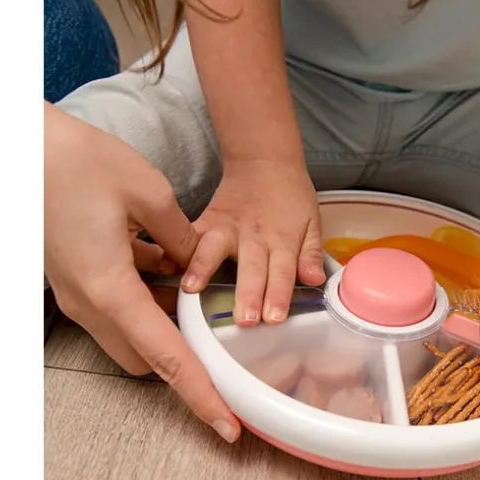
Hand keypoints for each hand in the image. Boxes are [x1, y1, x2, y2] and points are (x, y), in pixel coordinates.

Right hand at [44, 105, 239, 442]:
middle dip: (184, 360)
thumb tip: (197, 266)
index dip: (201, 394)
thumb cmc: (78, 161)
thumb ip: (183, 238)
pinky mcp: (73, 277)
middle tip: (224, 348)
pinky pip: (117, 302)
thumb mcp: (149, 193)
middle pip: (146, 356)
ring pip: (131, 330)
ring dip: (164, 321)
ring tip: (199, 296)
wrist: (18, 145)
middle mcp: (89, 303)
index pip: (167, 358)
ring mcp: (76, 293)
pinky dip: (145, 295)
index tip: (227, 426)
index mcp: (110, 290)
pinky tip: (167, 261)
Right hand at [180, 159, 324, 324]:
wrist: (264, 160)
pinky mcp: (207, 220)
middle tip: (245, 319)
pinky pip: (189, 235)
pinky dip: (176, 248)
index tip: (275, 317)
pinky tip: (164, 263)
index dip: (279, 295)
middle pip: (251, 269)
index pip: (282, 272)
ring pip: (214, 249)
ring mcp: (227, 228)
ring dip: (202, 268)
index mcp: (282, 241)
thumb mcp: (311, 221)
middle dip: (248, 294)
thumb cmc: (290, 195)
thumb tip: (314, 279)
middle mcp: (254, 237)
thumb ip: (311, 253)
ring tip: (192, 288)